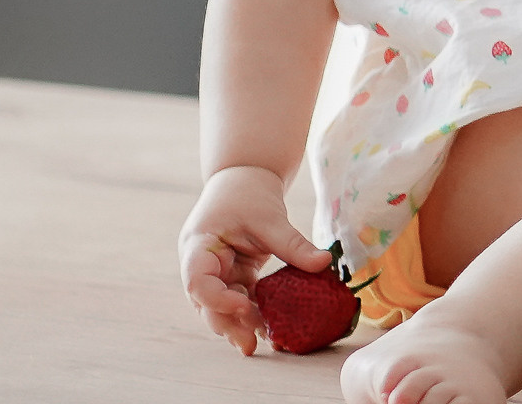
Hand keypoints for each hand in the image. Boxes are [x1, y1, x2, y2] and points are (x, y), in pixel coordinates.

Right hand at [178, 165, 332, 354]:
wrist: (246, 178)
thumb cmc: (249, 193)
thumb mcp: (270, 217)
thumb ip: (292, 243)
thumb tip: (323, 264)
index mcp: (198, 247)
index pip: (197, 282)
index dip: (217, 299)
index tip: (243, 306)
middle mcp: (202, 265)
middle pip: (208, 303)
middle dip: (230, 324)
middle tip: (252, 344)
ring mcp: (217, 272)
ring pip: (224, 306)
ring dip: (243, 323)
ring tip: (267, 342)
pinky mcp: (234, 275)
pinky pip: (241, 298)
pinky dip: (255, 312)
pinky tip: (272, 328)